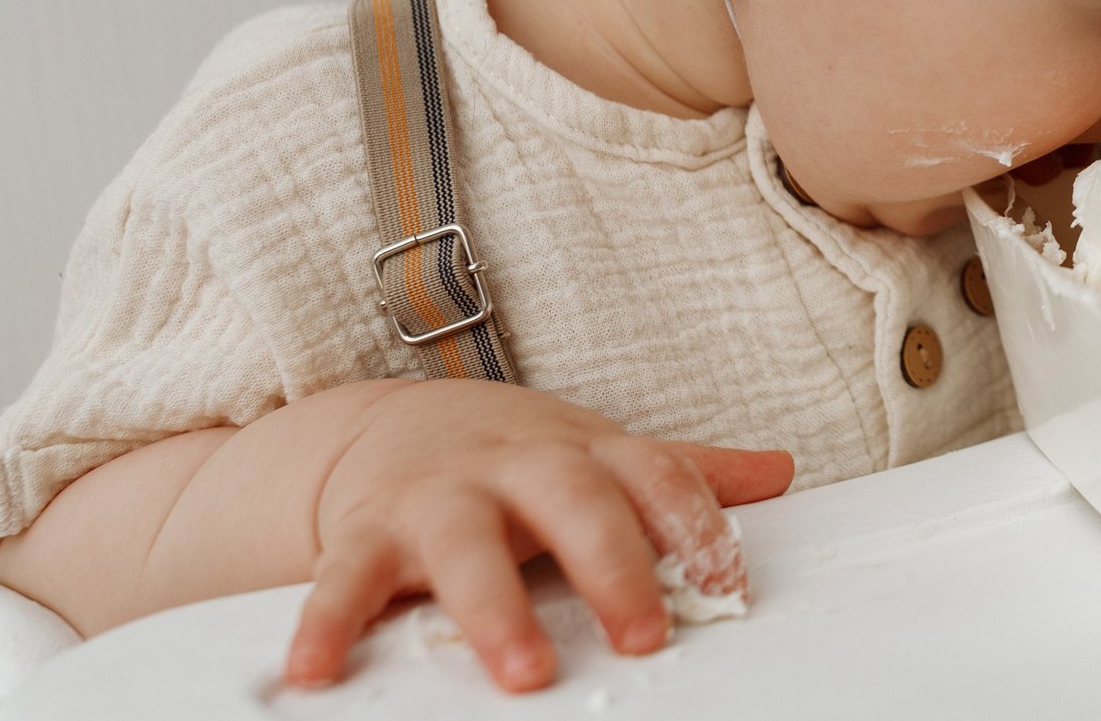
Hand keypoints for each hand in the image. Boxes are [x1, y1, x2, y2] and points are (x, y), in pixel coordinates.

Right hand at [286, 380, 792, 692]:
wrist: (392, 426)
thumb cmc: (519, 458)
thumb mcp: (601, 455)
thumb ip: (684, 472)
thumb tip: (782, 472)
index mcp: (585, 452)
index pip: (658, 477)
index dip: (697, 525)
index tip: (729, 582)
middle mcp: (516, 467)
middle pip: (572, 503)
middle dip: (611, 565)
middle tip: (643, 634)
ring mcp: (439, 497)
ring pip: (465, 544)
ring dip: (494, 607)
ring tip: (523, 669)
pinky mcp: (365, 531)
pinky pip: (341, 578)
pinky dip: (326, 626)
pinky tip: (317, 675)